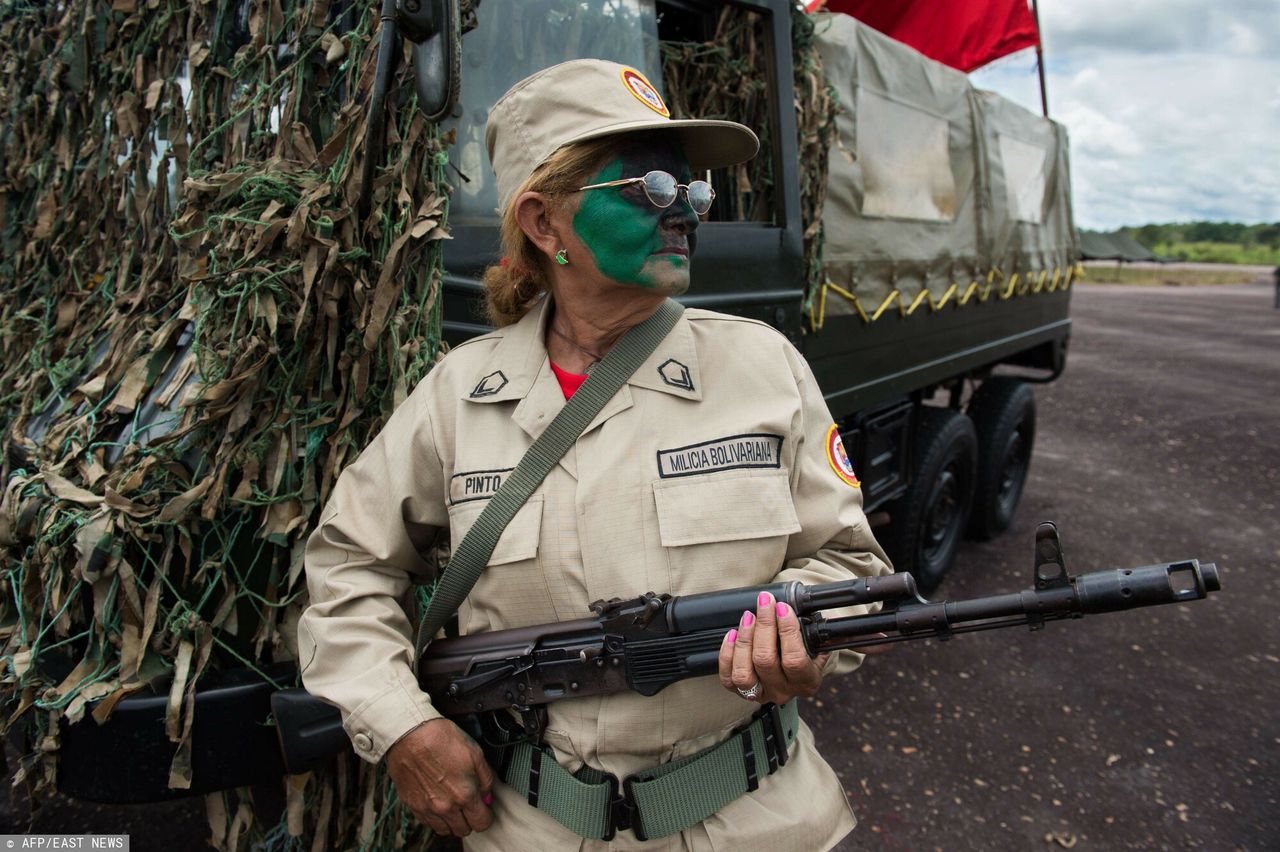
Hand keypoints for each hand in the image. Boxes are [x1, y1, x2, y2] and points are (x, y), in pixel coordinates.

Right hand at [385, 718, 494, 836]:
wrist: (409, 733)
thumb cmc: (441, 738)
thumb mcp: (475, 753)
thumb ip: (485, 779)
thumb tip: (487, 796)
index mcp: (465, 794)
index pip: (482, 823)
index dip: (486, 815)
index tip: (484, 807)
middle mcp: (446, 807)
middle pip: (464, 830)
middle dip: (470, 819)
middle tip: (469, 804)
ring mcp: (427, 809)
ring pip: (445, 830)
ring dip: (452, 821)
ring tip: (452, 803)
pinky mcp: (413, 806)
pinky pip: (428, 823)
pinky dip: (435, 817)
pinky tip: (437, 801)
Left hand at [717, 591, 828, 704]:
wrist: (794, 673)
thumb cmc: (806, 655)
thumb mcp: (818, 645)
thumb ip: (814, 632)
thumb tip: (805, 611)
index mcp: (806, 681)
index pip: (795, 659)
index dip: (787, 631)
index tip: (782, 608)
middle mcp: (782, 691)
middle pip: (765, 661)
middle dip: (764, 626)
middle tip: (765, 603)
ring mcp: (760, 693)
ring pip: (744, 672)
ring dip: (745, 640)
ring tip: (748, 617)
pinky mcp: (740, 691)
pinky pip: (728, 677)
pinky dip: (727, 653)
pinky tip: (733, 634)